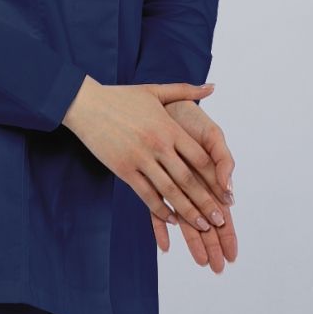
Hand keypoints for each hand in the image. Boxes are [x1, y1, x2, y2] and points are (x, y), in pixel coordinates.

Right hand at [61, 76, 230, 236]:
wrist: (86, 104)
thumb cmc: (121, 97)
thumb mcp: (155, 90)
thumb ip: (186, 90)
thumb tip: (213, 87)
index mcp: (169, 128)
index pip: (200, 158)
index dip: (216, 179)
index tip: (227, 195)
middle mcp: (158, 145)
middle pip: (189, 180)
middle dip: (206, 203)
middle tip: (220, 221)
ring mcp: (140, 159)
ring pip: (169, 191)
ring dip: (187, 211)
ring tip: (202, 226)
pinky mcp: (124, 170)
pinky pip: (146, 195)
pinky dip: (160, 210)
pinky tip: (172, 220)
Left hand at [154, 98, 236, 271]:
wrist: (162, 105)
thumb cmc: (189, 120)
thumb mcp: (211, 136)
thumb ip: (222, 160)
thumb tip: (228, 190)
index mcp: (210, 177)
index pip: (222, 212)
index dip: (228, 233)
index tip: (233, 253)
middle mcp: (193, 186)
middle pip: (206, 223)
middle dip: (214, 246)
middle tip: (219, 268)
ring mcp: (173, 188)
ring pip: (185, 221)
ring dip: (193, 242)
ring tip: (202, 263)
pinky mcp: (154, 184)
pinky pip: (156, 211)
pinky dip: (161, 228)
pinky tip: (165, 247)